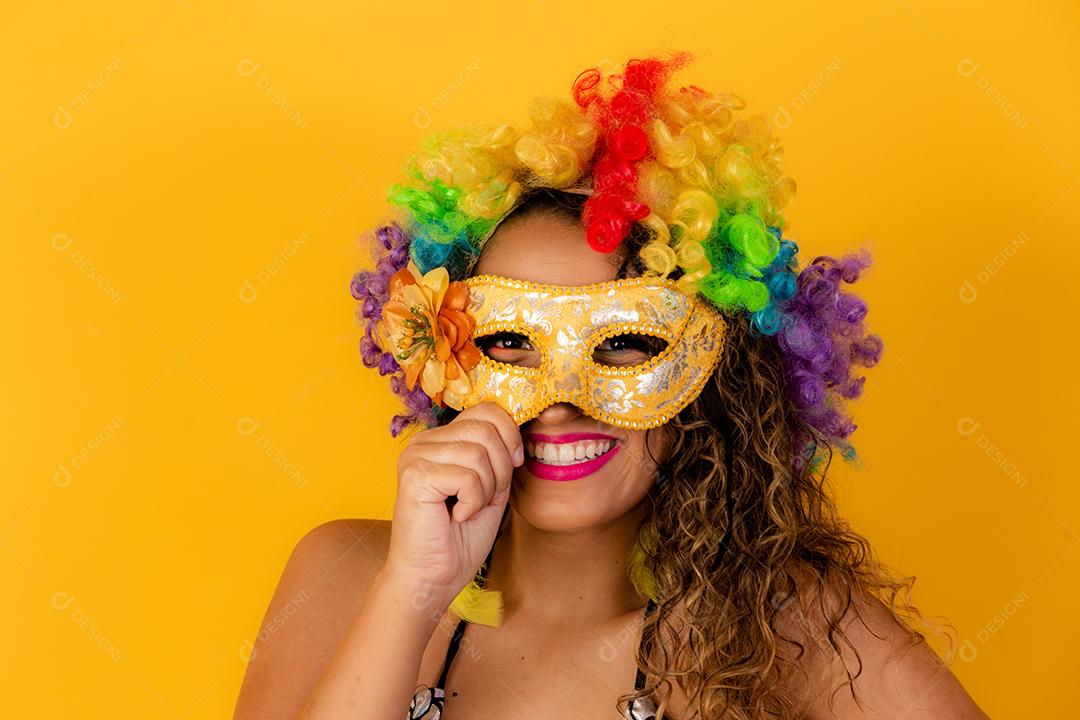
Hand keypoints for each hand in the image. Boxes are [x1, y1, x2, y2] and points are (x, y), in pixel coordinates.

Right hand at [384, 402, 522, 605]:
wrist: (432, 578)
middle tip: (486, 499)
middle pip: (486, 429)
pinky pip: (467, 476)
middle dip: (501, 469)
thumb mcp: (491, 486)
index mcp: (441, 439)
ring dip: (487, 490)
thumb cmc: (459, 538)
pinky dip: (473, 502)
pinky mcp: (415, 475)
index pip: (486, 410)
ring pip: (479, 453)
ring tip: (468, 509)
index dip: (511, 436)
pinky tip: (456, 516)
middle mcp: (424, 441)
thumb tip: (518, 426)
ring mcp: (416, 456)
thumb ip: (498, 454)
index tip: (514, 465)